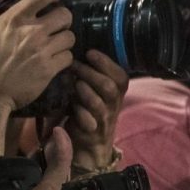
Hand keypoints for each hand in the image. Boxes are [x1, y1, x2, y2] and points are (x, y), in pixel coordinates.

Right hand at [0, 0, 75, 112]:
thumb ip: (15, 17)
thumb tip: (32, 8)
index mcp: (15, 18)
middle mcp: (31, 30)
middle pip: (65, 15)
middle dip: (63, 22)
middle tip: (56, 30)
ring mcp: (42, 49)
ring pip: (70, 37)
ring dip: (64, 43)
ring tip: (53, 48)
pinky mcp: (49, 68)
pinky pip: (69, 57)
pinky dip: (63, 60)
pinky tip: (53, 63)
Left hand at [66, 49, 129, 172]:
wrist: (89, 140)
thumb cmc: (89, 107)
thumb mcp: (96, 89)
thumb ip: (94, 74)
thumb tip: (81, 49)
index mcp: (117, 92)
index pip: (120, 76)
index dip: (106, 63)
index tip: (90, 52)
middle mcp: (113, 105)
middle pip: (110, 87)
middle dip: (91, 73)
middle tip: (75, 65)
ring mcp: (103, 119)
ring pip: (98, 103)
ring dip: (84, 90)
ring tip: (72, 82)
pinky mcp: (91, 131)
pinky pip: (87, 121)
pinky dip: (78, 111)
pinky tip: (69, 104)